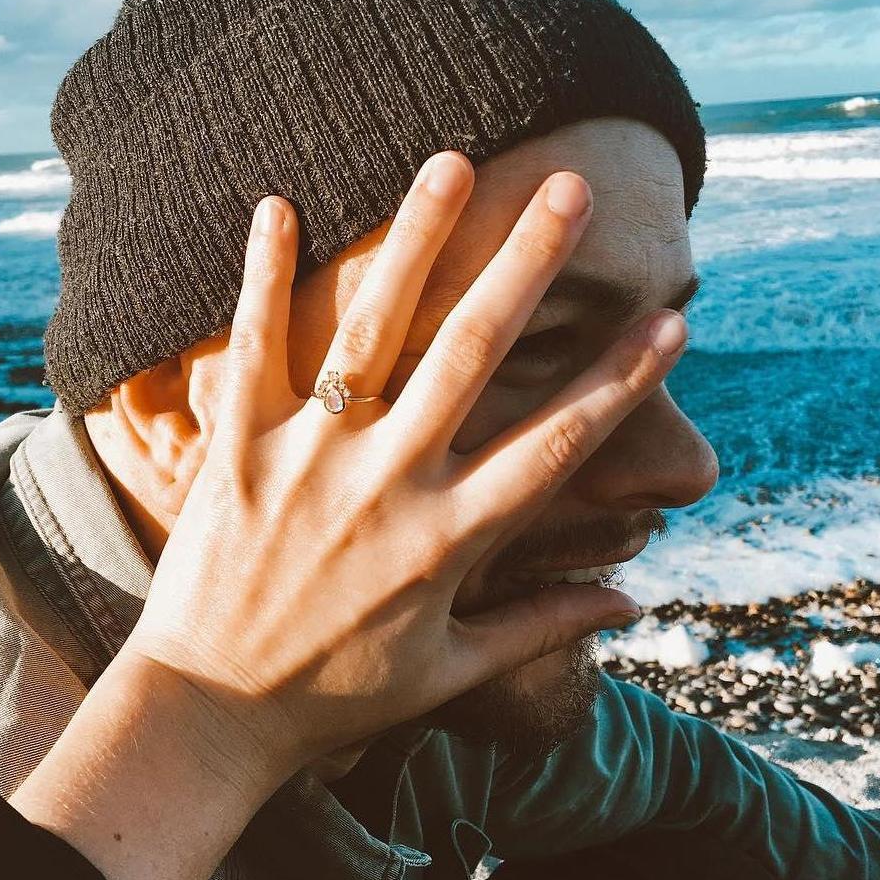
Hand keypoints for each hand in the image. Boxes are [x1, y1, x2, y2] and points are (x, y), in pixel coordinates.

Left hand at [124, 151, 687, 774]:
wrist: (208, 716)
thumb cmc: (336, 699)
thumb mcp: (452, 674)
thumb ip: (544, 626)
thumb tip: (636, 601)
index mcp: (450, 540)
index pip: (559, 443)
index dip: (621, 379)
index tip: (671, 319)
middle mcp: (388, 484)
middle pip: (472, 355)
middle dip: (527, 266)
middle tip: (566, 188)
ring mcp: (308, 459)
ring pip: (371, 331)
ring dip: (414, 241)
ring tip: (448, 163)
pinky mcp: (237, 451)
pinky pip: (253, 349)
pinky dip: (263, 275)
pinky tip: (278, 202)